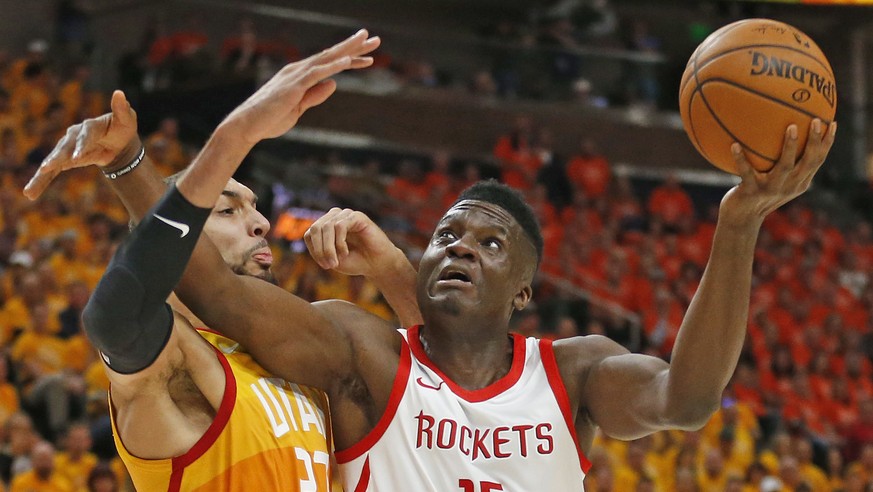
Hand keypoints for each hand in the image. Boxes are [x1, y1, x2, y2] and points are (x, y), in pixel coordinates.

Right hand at [23, 90, 139, 199]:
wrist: (117, 142)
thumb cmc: (122, 128)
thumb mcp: (126, 119)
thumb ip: (122, 109)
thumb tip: (119, 93)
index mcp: (90, 127)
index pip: (85, 136)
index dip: (81, 145)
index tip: (77, 157)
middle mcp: (74, 136)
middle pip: (64, 148)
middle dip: (56, 158)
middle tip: (47, 167)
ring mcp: (68, 148)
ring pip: (54, 160)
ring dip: (43, 173)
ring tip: (32, 187)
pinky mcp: (66, 159)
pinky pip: (53, 171)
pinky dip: (41, 181)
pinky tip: (31, 193)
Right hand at [220, 29, 379, 145]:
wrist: (247, 126)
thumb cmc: (270, 119)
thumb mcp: (299, 108)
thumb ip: (315, 95)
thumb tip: (333, 84)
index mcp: (299, 75)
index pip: (329, 64)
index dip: (350, 59)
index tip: (369, 57)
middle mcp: (298, 70)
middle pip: (331, 55)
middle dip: (354, 47)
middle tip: (375, 39)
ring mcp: (296, 76)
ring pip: (327, 59)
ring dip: (348, 50)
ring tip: (367, 41)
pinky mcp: (294, 86)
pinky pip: (316, 73)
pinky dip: (333, 65)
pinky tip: (347, 61)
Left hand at [304, 208, 398, 277]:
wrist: (377, 265)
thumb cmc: (355, 261)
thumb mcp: (331, 259)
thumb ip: (318, 248)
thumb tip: (308, 235)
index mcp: (326, 227)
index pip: (309, 234)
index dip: (314, 250)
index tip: (325, 265)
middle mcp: (334, 217)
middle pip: (316, 228)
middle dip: (320, 249)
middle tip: (330, 265)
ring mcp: (346, 215)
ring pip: (327, 227)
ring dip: (329, 248)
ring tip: (337, 261)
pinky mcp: (357, 216)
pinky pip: (340, 225)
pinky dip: (339, 242)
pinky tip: (346, 252)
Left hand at [720, 119, 836, 224]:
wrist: (741, 219)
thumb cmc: (757, 194)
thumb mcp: (775, 180)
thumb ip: (783, 162)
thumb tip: (784, 130)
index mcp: (798, 183)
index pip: (817, 161)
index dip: (827, 143)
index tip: (833, 123)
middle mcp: (789, 187)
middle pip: (808, 163)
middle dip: (815, 142)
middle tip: (817, 121)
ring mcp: (770, 190)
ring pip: (784, 167)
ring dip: (790, 147)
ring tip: (791, 127)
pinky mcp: (751, 192)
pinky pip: (746, 172)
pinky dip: (740, 159)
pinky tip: (734, 145)